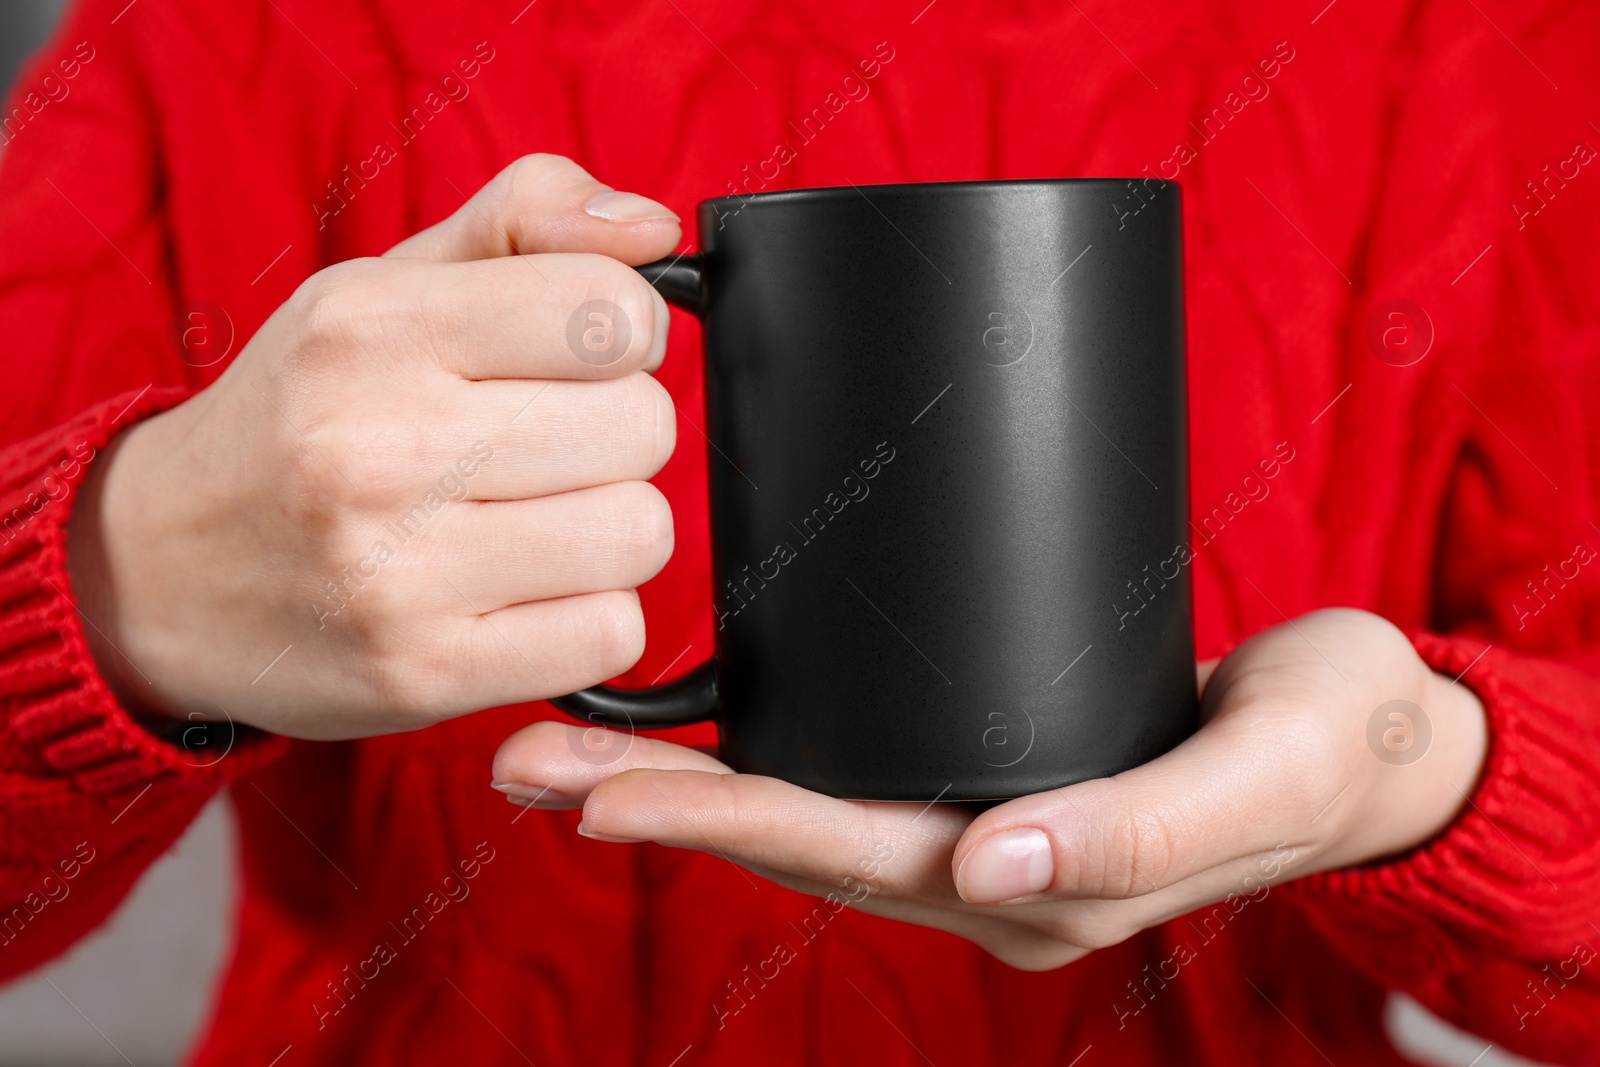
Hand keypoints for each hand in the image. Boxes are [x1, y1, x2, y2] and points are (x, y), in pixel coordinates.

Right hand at [67, 155, 682, 738]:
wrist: (159, 572)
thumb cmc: (302, 415)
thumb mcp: (386, 284)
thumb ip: (526, 219)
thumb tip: (655, 228)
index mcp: (375, 328)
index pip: (610, 313)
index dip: (627, 332)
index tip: (584, 357)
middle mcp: (378, 447)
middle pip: (641, 427)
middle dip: (618, 435)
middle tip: (546, 449)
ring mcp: (397, 573)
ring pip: (639, 533)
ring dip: (610, 530)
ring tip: (533, 522)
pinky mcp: (424, 674)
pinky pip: (610, 635)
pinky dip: (588, 618)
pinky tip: (522, 594)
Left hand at [491, 608, 1486, 969]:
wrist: (1362, 737)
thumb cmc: (1325, 748)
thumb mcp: (1260, 776)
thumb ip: (1141, 827)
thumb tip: (993, 858)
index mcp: (1036, 883)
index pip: (845, 854)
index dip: (720, 823)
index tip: (601, 792)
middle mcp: (985, 864)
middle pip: (792, 839)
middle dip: (658, 806)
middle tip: (524, 767)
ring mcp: (980, 822)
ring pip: (805, 812)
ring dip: (686, 784)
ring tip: (566, 754)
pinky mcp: (982, 767)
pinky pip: (850, 774)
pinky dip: (760, 756)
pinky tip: (700, 725)